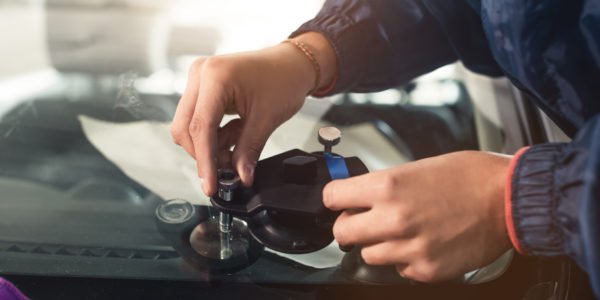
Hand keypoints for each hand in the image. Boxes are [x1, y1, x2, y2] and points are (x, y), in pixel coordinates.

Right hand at [170, 33, 335, 194]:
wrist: (292, 63)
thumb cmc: (284, 79)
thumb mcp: (267, 119)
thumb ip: (248, 150)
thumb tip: (240, 176)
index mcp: (215, 77)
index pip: (200, 128)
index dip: (204, 161)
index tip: (210, 185)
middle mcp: (200, 74)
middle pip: (185, 128)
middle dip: (204, 154)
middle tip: (226, 170)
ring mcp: (199, 79)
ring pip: (189, 125)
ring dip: (209, 145)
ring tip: (236, 149)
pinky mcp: (203, 87)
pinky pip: (198, 118)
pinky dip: (213, 135)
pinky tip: (234, 136)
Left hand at [323, 151, 511, 281]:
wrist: (509, 199)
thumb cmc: (469, 177)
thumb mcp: (416, 167)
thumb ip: (383, 185)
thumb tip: (359, 195)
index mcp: (388, 186)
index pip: (332, 197)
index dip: (336, 197)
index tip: (340, 200)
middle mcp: (394, 219)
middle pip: (341, 231)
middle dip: (349, 225)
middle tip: (363, 220)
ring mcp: (409, 247)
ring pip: (368, 254)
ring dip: (378, 244)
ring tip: (402, 231)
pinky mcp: (426, 269)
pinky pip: (399, 269)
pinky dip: (406, 259)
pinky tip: (423, 242)